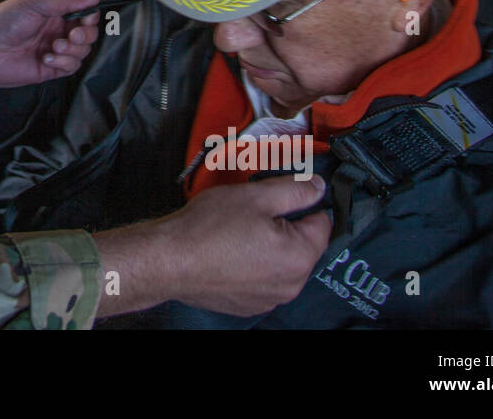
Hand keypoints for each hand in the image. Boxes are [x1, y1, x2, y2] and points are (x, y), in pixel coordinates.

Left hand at [0, 0, 100, 86]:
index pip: (85, 15)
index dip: (90, 17)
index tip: (87, 17)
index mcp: (55, 13)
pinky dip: (63, 63)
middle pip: (88, 35)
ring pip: (82, 53)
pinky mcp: (49, 70)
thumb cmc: (3, 20)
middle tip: (72, 35)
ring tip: (54, 46)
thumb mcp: (35, 3)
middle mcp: (57, 32)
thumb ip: (66, 0)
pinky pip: (70, 68)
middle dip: (85, 35)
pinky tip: (46, 58)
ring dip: (73, 50)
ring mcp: (54, 51)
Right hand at [94, 176, 330, 317]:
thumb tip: (319, 187)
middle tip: (253, 214)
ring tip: (238, 234)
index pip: (322, 223)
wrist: (170, 261)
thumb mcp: (256, 196)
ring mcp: (270, 300)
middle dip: (286, 228)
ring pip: (283, 264)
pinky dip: (254, 267)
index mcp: (300, 256)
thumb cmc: (210, 227)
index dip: (303, 204)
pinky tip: (230, 254)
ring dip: (270, 249)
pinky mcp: (249, 306)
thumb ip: (295, 190)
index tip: (279, 198)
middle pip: (303, 246)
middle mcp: (292, 285)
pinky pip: (263, 281)